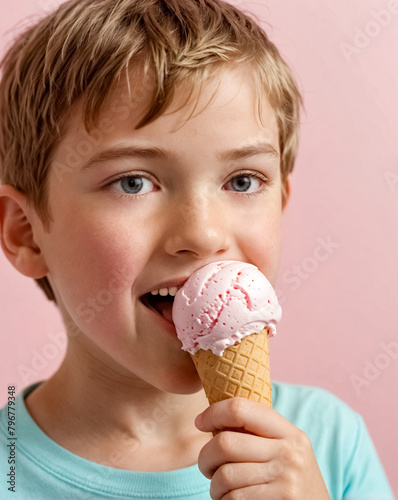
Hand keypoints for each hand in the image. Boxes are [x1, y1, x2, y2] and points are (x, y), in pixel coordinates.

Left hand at [195, 398, 329, 499]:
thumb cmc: (291, 481)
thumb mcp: (286, 450)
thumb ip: (258, 433)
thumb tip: (210, 417)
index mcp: (288, 432)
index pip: (241, 408)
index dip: (213, 413)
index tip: (200, 422)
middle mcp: (288, 452)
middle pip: (225, 443)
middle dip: (205, 456)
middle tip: (206, 466)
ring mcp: (285, 479)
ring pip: (225, 475)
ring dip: (214, 485)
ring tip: (220, 488)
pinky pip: (233, 498)